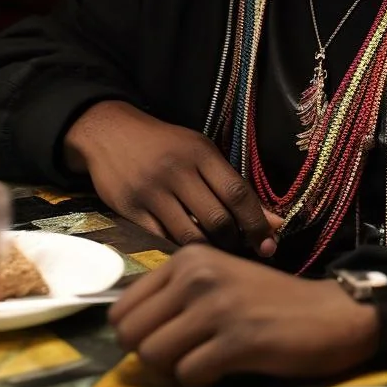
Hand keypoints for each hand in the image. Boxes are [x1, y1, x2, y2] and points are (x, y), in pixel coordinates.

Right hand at [64, 101, 278, 255]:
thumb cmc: (166, 145)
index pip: (237, 192)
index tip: (270, 243)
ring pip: (190, 235)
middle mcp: (177, 171)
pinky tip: (187, 252)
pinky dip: (178, 250)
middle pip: (217, 218)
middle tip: (241, 249)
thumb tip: (275, 223)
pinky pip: (161, 241)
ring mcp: (151, 192)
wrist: (111, 134)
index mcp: (201, 153)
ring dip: (209, 250)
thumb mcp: (202, 154)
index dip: (257, 222)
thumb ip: (234, 187)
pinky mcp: (129, 210)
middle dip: (235, 241)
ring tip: (216, 251)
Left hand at [109, 245, 379, 386]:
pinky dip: (201, 381)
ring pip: (153, 356)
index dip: (137, 332)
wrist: (330, 313)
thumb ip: (175, 294)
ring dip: (175, 368)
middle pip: (130, 334)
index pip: (122, 306)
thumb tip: (128, 327)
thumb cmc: (271, 299)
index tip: (166, 336)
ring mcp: (217, 306)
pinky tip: (226, 366)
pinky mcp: (237, 339)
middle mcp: (197, 275)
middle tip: (184, 353)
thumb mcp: (218, 278)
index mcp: (189, 257)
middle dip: (151, 353)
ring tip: (206, 358)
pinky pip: (188, 375)